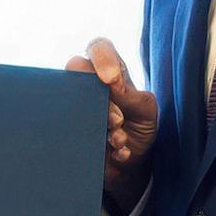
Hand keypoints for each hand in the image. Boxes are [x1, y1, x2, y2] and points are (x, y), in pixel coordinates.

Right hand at [66, 37, 157, 215]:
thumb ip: (134, 97)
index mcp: (110, 73)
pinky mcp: (70, 130)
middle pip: (81, 76)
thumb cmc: (138, 130)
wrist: (131, 167)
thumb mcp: (146, 112)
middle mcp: (89, 86)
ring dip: (102, 125)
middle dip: (103, 102)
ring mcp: (77, 107)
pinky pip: (74, 131)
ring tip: (119, 140)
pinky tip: (118, 154)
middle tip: (118, 121)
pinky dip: (101, 145)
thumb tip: (112, 85)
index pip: (99, 47)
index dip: (101, 57)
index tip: (111, 80)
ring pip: (75, 104)